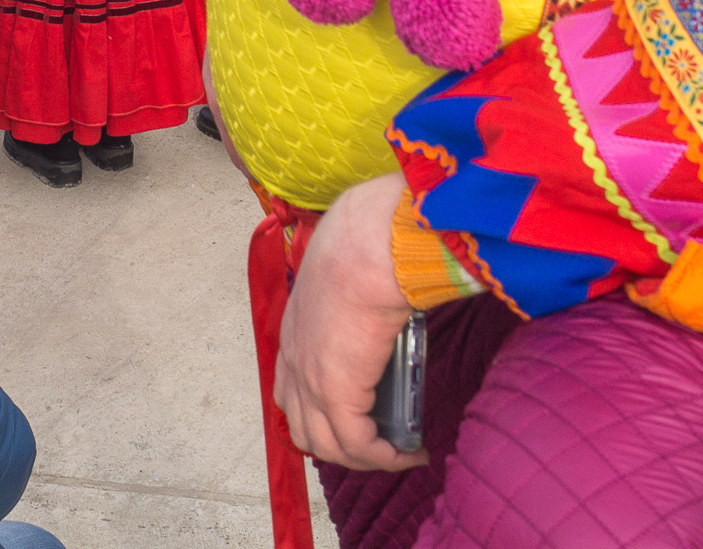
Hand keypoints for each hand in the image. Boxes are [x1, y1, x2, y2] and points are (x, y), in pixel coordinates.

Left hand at [274, 172, 429, 471]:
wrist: (367, 244)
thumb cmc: (366, 244)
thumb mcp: (348, 272)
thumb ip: (358, 293)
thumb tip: (390, 292)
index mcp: (295, 331)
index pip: (291, 391)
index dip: (320, 415)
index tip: (359, 420)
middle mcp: (294, 360)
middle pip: (305, 428)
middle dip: (343, 446)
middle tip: (383, 445)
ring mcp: (311, 379)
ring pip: (327, 445)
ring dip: (365, 458)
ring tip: (399, 454)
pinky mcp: (337, 393)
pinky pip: (357, 445)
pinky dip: (384, 457)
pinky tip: (410, 452)